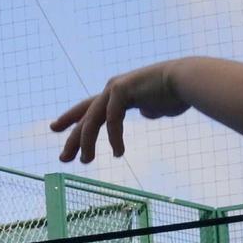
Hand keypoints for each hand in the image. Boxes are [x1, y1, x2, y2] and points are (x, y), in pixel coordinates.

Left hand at [51, 63, 188, 162]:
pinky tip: (118, 153)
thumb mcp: (158, 105)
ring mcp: (114, 88)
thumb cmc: (177, 93)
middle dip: (73, 138)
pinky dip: (115, 138)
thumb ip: (148, 109)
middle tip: (63, 158)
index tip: (55, 128)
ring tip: (86, 161)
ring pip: (92, 120)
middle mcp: (111, 88)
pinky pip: (112, 120)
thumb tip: (145, 113)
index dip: (71, 118)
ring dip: (86, 143)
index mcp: (117, 92)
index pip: (89, 108)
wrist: (187, 81)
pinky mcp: (121, 89)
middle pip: (84, 117)